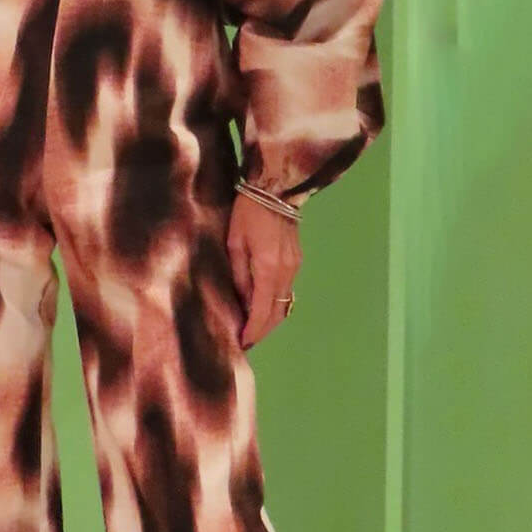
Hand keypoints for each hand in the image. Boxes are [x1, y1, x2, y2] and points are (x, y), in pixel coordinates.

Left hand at [226, 193, 301, 348]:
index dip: (253, 331)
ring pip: (284, 305)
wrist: (277, 188)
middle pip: (277, 314)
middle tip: (246, 341)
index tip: (242, 343)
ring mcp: (294, 267)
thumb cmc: (248, 212)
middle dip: (262, 331)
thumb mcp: (235, 244)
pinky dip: (275, 305)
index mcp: (268, 269)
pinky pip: (286, 292)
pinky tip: (262, 307)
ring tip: (252, 328)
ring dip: (269, 319)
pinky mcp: (297, 262)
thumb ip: (240, 276)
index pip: (262, 311)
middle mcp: (286, 272)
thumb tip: (243, 303)